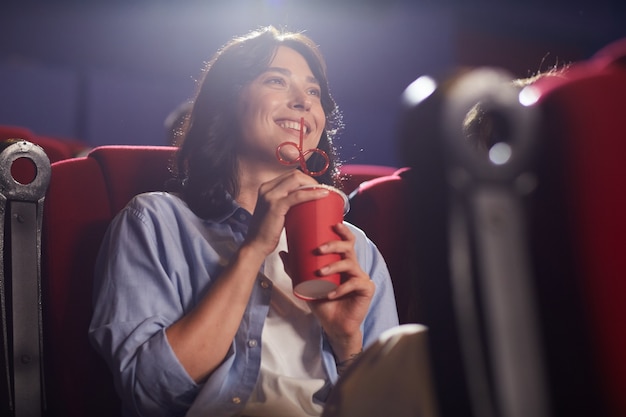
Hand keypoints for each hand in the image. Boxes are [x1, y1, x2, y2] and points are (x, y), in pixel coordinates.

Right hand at [243, 170, 326, 257]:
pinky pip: (298, 195)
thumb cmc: (266, 233)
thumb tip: (303, 201)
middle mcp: (266, 188)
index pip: (290, 175)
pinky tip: (322, 195)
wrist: (255, 245)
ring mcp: (270, 196)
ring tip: (324, 193)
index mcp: (266, 188)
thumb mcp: (274, 212)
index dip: (306, 179)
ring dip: (313, 184)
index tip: (316, 188)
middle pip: (295, 175)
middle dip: (311, 180)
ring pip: (297, 180)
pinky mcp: (276, 206)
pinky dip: (312, 194)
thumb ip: (285, 203)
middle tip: (321, 191)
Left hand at [295, 222, 374, 359]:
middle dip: (334, 245)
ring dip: (334, 266)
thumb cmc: (322, 303)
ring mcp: (361, 278)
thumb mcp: (306, 284)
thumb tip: (283, 252)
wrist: (334, 325)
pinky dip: (341, 289)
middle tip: (319, 249)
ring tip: (320, 273)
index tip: (334, 224)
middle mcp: (353, 267)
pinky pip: (354, 284)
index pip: (346, 241)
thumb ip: (296, 269)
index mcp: (343, 262)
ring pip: (350, 264)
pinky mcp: (366, 289)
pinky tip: (330, 294)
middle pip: (348, 248)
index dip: (343, 231)